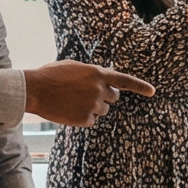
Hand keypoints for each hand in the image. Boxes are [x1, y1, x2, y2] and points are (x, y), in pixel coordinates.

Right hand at [23, 62, 154, 126]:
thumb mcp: (74, 67)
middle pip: (113, 98)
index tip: (152, 92)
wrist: (35, 89)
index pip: (125, 80)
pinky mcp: (85, 119)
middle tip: (86, 94)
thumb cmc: (51, 75)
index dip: (140, 86)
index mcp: (98, 73)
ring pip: (102, 111)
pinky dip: (82, 118)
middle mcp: (100, 89)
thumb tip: (100, 80)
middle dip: (104, 97)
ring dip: (92, 108)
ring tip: (72, 101)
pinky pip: (91, 121)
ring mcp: (93, 105)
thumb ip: (91, 73)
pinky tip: (69, 110)